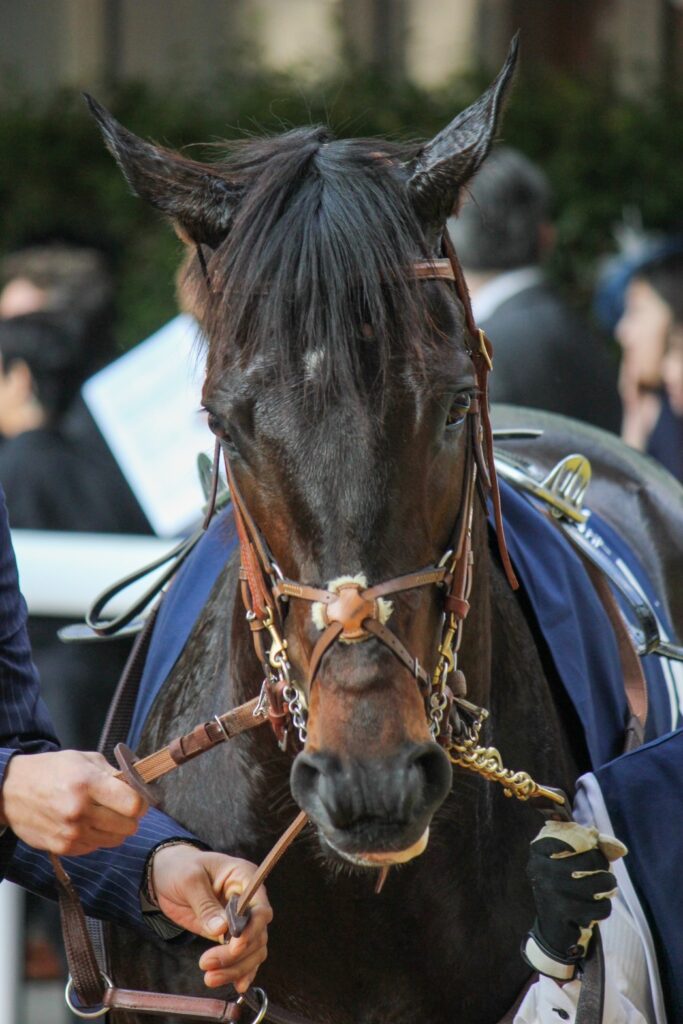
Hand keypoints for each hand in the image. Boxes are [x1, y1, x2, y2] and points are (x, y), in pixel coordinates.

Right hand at [0, 750, 146, 854]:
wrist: (11, 791)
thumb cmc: (50, 770)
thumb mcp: (83, 759)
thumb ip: (113, 773)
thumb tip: (138, 786)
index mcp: (87, 784)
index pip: (133, 804)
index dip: (142, 803)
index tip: (139, 799)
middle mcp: (79, 811)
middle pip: (128, 826)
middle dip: (130, 817)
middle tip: (122, 808)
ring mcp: (71, 833)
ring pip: (114, 840)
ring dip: (115, 829)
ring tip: (102, 814)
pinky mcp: (63, 848)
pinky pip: (95, 847)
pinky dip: (97, 837)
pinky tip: (86, 823)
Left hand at [151, 844, 271, 991]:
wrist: (166, 875)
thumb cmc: (180, 868)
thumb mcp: (190, 880)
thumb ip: (206, 904)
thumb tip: (221, 929)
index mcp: (245, 878)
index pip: (260, 908)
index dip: (252, 929)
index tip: (234, 946)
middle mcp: (249, 900)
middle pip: (258, 934)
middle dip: (236, 954)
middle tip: (208, 963)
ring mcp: (240, 920)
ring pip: (253, 950)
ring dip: (236, 968)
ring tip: (210, 977)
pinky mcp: (229, 935)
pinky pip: (243, 957)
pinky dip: (241, 971)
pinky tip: (236, 984)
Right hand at [525, 821, 625, 972]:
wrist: (551, 929)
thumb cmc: (563, 886)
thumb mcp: (568, 861)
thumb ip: (591, 847)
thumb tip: (621, 849)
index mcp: (538, 851)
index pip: (570, 834)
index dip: (590, 844)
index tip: (589, 850)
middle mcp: (541, 868)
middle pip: (592, 859)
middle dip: (604, 865)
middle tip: (603, 871)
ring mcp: (552, 891)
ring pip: (602, 882)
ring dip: (609, 885)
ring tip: (605, 886)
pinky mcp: (566, 912)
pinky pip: (602, 906)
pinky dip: (604, 907)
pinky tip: (595, 907)